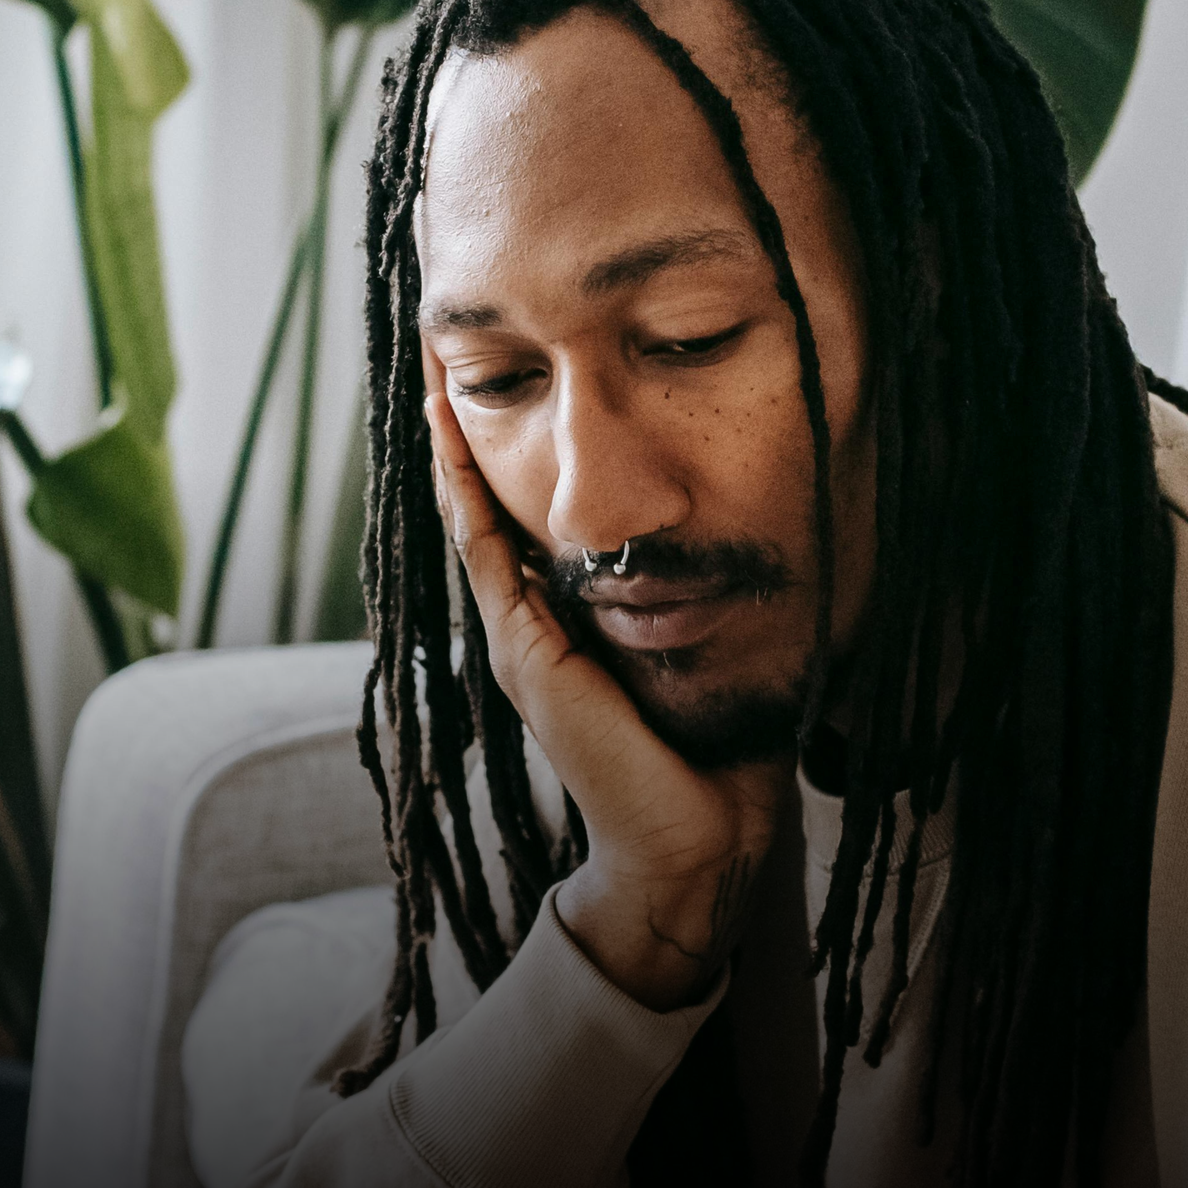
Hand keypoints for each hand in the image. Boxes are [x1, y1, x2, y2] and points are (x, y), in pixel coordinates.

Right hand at [424, 388, 788, 1009]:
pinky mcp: (526, 652)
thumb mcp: (711, 647)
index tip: (507, 378)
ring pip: (474, 519)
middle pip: (488, 509)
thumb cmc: (718, 754)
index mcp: (570, 626)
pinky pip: (485, 552)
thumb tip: (752, 529)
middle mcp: (532, 627)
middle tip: (449, 347)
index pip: (527, 522)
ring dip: (453, 446)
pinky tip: (451, 431)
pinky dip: (466, 489)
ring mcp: (520, 639)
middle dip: (469, 434)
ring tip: (435, 367)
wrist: (698, 840)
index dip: (511, 452)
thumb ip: (705, 596)